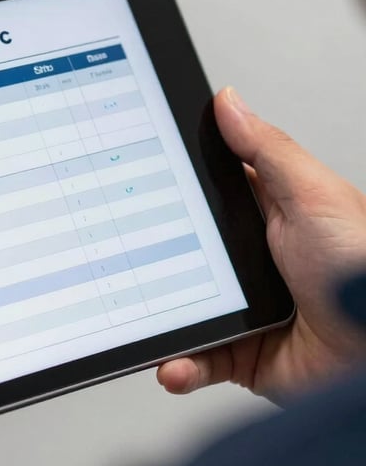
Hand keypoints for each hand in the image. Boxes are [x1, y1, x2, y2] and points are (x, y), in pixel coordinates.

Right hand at [157, 87, 365, 404]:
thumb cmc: (362, 267)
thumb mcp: (311, 195)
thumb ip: (266, 149)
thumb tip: (227, 102)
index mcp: (267, 214)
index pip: (207, 192)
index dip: (170, 187)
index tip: (132, 181)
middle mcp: (251, 259)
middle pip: (182, 249)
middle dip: (151, 253)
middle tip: (124, 251)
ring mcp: (243, 308)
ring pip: (181, 305)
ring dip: (158, 315)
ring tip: (138, 314)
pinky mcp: (242, 354)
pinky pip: (198, 359)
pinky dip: (178, 364)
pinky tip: (171, 361)